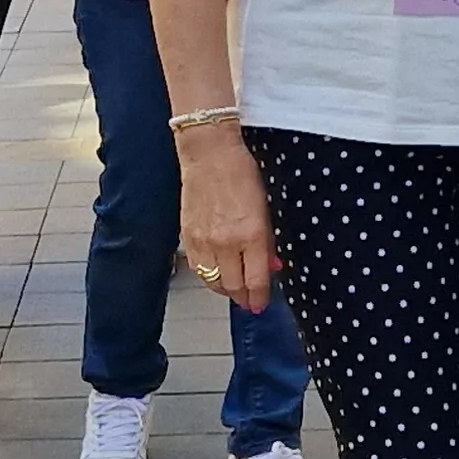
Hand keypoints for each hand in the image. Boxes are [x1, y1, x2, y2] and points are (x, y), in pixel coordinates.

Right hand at [177, 134, 282, 311]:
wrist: (210, 155)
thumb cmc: (242, 173)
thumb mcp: (266, 207)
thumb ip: (267, 240)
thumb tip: (270, 266)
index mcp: (251, 235)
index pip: (255, 280)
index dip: (259, 298)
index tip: (261, 304)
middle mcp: (226, 243)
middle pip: (234, 287)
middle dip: (243, 298)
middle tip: (250, 301)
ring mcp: (204, 242)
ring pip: (213, 282)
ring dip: (226, 290)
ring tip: (234, 290)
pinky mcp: (188, 237)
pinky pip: (198, 269)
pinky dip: (208, 277)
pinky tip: (216, 274)